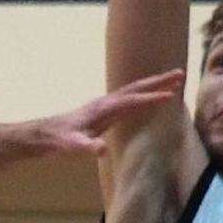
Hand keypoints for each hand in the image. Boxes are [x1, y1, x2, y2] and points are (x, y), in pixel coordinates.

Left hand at [34, 70, 186, 156]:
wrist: (41, 136)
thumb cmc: (56, 141)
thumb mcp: (71, 147)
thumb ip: (86, 147)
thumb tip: (101, 149)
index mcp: (102, 109)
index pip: (131, 101)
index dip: (150, 98)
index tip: (171, 95)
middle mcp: (104, 103)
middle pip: (136, 88)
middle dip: (159, 81)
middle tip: (181, 74)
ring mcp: (103, 106)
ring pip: (133, 91)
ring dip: (153, 85)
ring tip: (174, 81)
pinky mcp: (102, 113)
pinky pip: (128, 100)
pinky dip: (143, 95)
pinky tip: (149, 99)